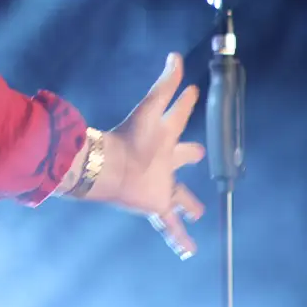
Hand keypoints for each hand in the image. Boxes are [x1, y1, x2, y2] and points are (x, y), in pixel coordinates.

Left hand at [88, 53, 206, 258]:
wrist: (108, 167)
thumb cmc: (129, 137)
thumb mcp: (151, 108)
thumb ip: (165, 84)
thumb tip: (175, 55)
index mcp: (163, 137)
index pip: (177, 117)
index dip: (184, 103)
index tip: (191, 91)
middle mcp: (164, 162)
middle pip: (180, 159)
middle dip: (190, 155)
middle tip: (198, 154)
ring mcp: (161, 186)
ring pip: (179, 198)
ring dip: (188, 205)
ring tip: (196, 213)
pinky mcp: (157, 206)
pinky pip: (170, 226)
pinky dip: (180, 238)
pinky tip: (189, 251)